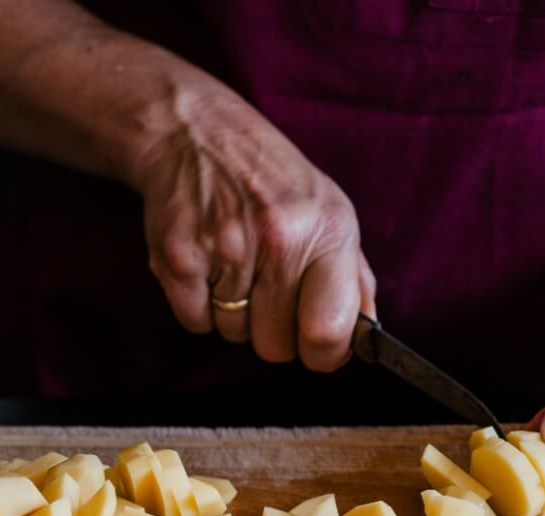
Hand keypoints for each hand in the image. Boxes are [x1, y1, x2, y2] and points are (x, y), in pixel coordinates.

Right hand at [133, 91, 375, 370]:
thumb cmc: (270, 180)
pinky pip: (195, 323)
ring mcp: (225, 247)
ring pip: (234, 335)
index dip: (322, 353)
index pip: (328, 331)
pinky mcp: (178, 256)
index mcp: (328, 230)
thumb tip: (366, 338)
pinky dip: (197, 306)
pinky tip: (205, 266)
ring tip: (233, 266)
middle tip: (264, 290)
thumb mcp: (330, 211)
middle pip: (276, 346)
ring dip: (232, 314)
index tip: (314, 345)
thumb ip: (354, 278)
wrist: (194, 132)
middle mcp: (280, 238)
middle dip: (271, 331)